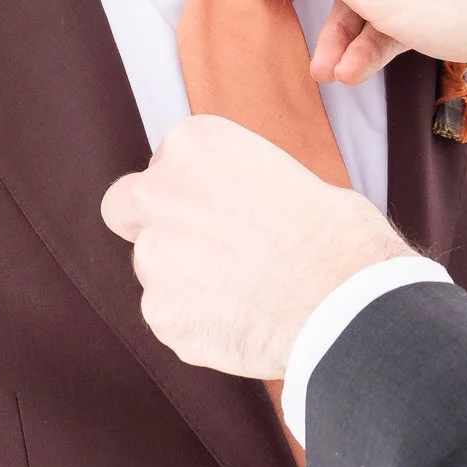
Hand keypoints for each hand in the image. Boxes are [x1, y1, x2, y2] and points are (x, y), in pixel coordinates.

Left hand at [100, 115, 414, 378]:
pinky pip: (172, 317)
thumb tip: (240, 215)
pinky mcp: (160, 314)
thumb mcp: (288, 176)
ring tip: (245, 294)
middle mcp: (160, 192)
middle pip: (124, 207)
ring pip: (153, 269)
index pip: (167, 162)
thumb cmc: (335, 232)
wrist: (343, 299)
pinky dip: (198, 323)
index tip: (222, 208)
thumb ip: (239, 190)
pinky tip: (244, 322)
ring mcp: (154, 257)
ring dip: (183, 280)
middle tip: (194, 246)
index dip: (194, 189)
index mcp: (195, 143)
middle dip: (148, 223)